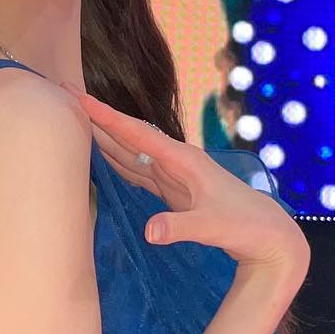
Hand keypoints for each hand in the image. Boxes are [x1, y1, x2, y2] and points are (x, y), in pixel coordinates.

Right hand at [59, 80, 308, 277]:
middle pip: (129, 136)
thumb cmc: (245, 227)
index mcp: (183, 161)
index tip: (78, 97)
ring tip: (75, 123)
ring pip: (131, 152)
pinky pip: (138, 170)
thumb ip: (180, 228)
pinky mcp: (174, 191)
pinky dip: (117, 161)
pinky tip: (104, 157)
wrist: (269, 235)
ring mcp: (174, 175)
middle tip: (65, 97)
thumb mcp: (212, 228)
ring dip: (104, 138)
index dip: (106, 117)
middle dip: (98, 119)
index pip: (136, 134)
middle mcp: (176, 162)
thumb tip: (149, 231)